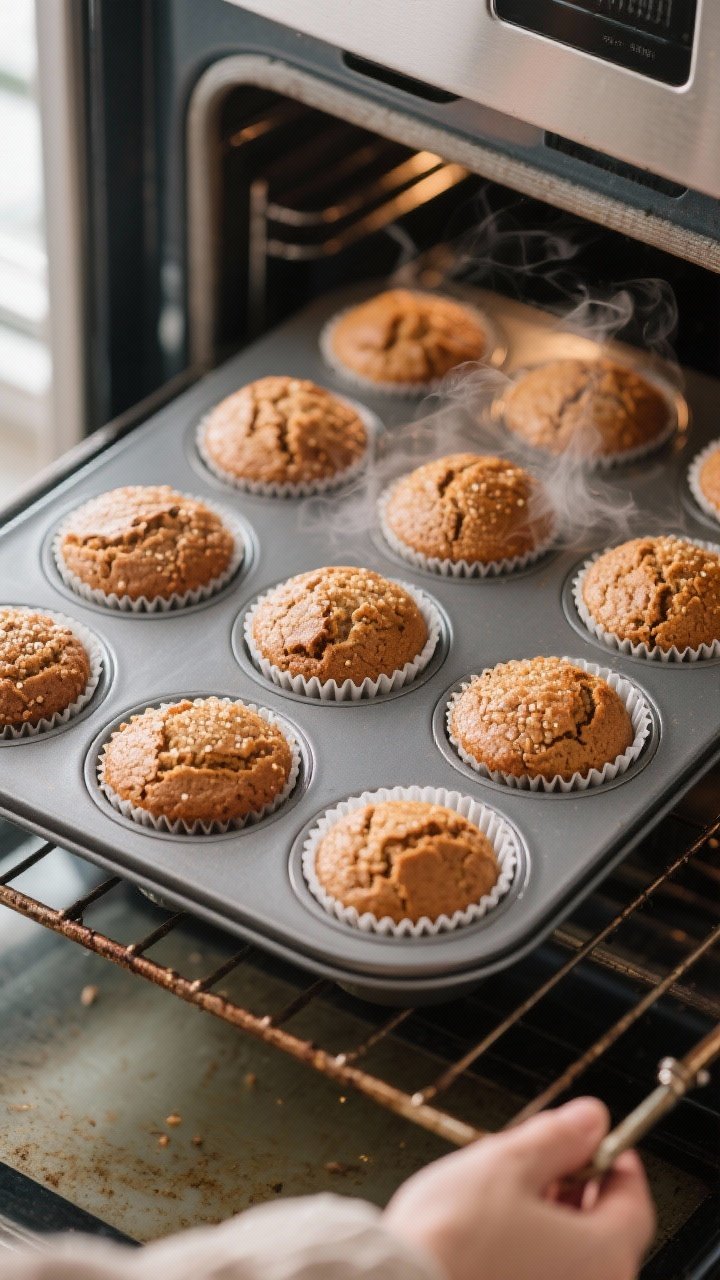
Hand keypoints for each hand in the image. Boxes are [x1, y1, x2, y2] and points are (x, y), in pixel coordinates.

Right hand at [383, 1097, 654, 1279]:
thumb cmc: (452, 1238)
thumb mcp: (508, 1163)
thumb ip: (557, 1138)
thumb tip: (589, 1119)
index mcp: (604, 1255)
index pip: (634, 1201)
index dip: (616, 1161)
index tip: (598, 1141)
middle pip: (606, 1232)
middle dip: (580, 1187)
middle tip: (552, 1158)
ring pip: (574, 1259)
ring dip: (557, 1221)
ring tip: (518, 1190)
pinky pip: (548, 1274)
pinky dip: (537, 1252)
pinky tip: (502, 1230)